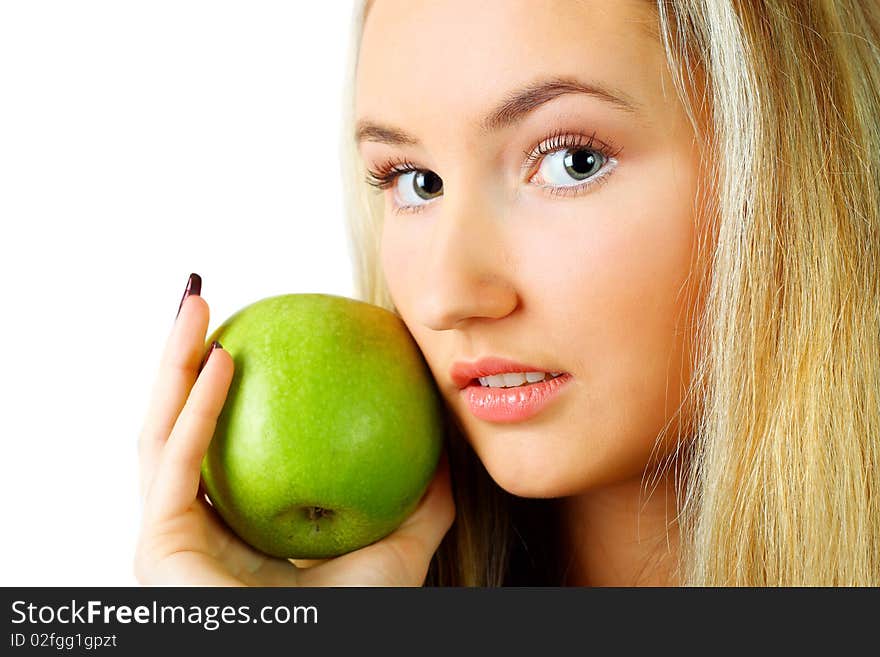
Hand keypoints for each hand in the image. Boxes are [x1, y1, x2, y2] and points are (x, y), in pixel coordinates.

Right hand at [134, 274, 455, 585]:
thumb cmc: (356, 626)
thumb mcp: (397, 550)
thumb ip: (419, 500)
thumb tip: (442, 440)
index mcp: (235, 530)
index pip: (221, 443)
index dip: (225, 385)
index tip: (251, 332)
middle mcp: (193, 531)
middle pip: (178, 426)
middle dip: (180, 356)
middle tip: (205, 298)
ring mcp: (167, 540)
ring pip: (158, 433)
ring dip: (170, 363)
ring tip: (196, 303)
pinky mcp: (156, 549)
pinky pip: (176, 464)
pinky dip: (196, 409)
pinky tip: (220, 358)